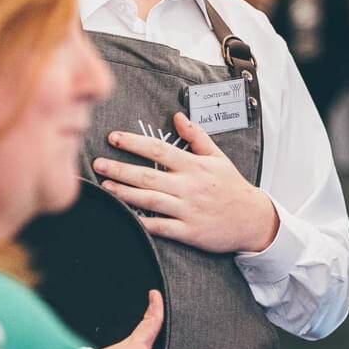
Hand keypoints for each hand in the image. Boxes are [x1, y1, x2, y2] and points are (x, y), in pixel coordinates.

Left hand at [93, 112, 279, 253]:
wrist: (251, 219)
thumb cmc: (232, 186)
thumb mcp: (218, 156)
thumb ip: (196, 136)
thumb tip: (178, 117)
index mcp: (194, 166)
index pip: (159, 150)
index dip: (134, 142)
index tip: (114, 138)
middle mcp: (189, 186)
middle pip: (148, 175)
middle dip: (120, 168)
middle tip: (97, 163)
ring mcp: (188, 210)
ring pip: (150, 200)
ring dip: (124, 193)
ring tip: (105, 186)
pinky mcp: (189, 231)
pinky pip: (161, 227)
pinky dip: (142, 222)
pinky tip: (124, 216)